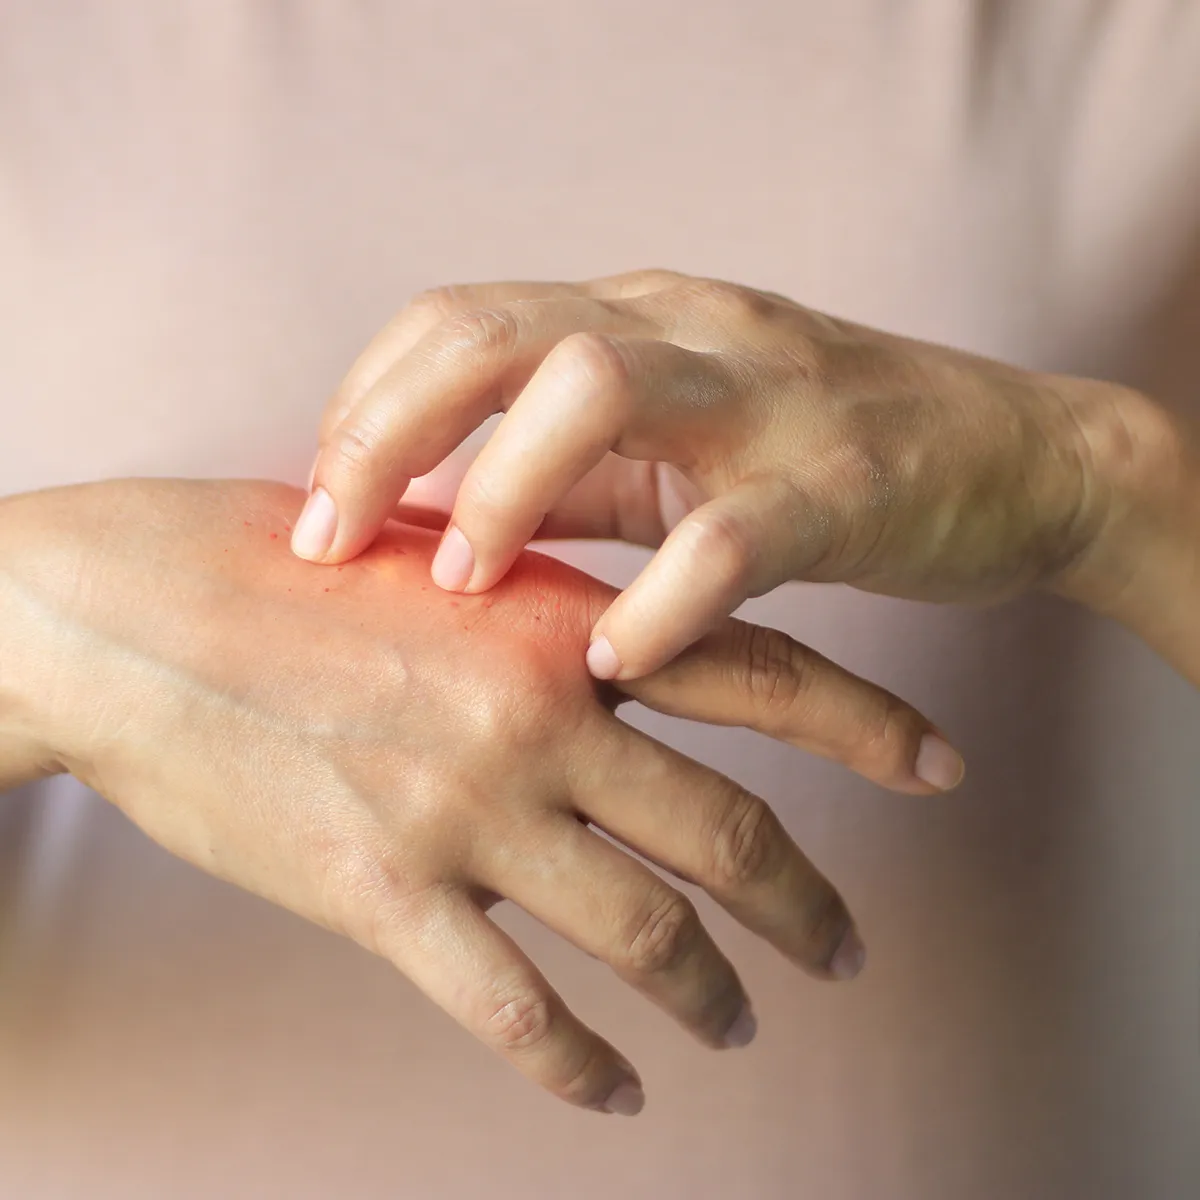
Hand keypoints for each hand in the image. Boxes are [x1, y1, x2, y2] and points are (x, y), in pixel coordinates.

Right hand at [0, 479, 955, 1113]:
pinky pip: (514, 1009)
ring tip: (738, 1025)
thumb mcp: (440, 555)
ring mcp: (468, 815)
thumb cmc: (283, 563)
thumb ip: (538, 607)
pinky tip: (612, 1089)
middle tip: (850, 950)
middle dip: (808, 904)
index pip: (762, 673)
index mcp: (561, 623)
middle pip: (729, 833)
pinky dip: (579, 1061)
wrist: (133, 609)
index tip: (942, 766)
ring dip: (710, 993)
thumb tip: (614, 650)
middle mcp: (539, 721)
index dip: (868, 726)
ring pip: (645, 933)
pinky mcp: (383, 897)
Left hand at [304, 270, 1182, 680]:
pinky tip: (610, 661)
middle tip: (330, 541)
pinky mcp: (844, 482)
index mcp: (633, 317)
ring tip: (462, 586)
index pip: (457, 320)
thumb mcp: (672, 452)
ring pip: (600, 390)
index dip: (365, 405)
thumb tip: (431, 530)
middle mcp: (687, 330)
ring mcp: (767, 397)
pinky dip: (661, 599)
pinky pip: (733, 535)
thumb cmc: (817, 460)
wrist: (1015, 457)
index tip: (318, 504)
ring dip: (505, 488)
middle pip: (496, 332)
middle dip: (387, 433)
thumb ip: (562, 480)